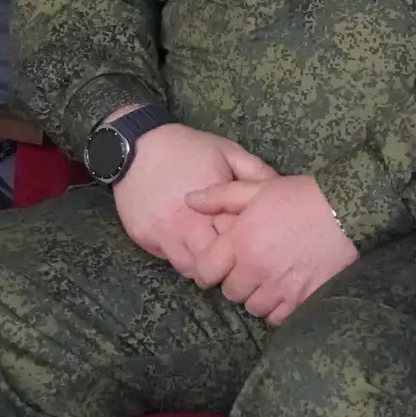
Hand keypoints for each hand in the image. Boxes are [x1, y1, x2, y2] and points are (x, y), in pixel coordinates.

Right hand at [111, 123, 274, 277]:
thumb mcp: (227, 151)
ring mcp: (163, 235)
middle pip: (214, 265)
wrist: (134, 146)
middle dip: (229, 266)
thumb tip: (281, 191)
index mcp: (210, 204)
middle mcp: (185, 225)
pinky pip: (170, 261)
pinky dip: (185, 260)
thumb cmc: (186, 148)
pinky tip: (193, 248)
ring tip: (218, 258)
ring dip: (206, 267)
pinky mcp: (145, 240)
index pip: (236, 241)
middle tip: (240, 261)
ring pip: (191, 270)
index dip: (250, 246)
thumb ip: (255, 172)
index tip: (258, 245)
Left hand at [185, 174, 356, 324]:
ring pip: (254, 307)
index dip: (209, 270)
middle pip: (230, 292)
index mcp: (240, 240)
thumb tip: (189, 200)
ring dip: (257, 296)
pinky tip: (285, 291)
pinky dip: (278, 308)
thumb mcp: (258, 187)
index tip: (217, 267)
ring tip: (268, 280)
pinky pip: (278, 317)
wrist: (346, 210)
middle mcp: (255, 268)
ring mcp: (279, 287)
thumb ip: (220, 195)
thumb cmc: (300, 196)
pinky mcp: (302, 299)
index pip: (206, 271)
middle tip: (249, 268)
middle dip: (236, 282)